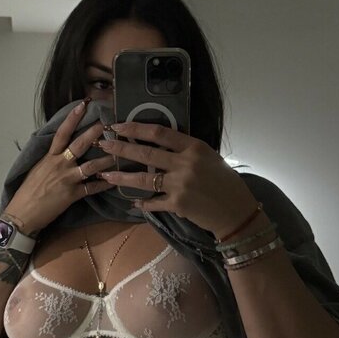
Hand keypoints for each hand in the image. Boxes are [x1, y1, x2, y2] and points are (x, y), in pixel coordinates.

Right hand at [6, 100, 116, 235]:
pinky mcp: (72, 195)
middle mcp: (59, 165)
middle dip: (94, 133)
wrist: (23, 213)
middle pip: (79, 145)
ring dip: (106, 159)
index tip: (82, 106)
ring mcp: (66, 179)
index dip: (72, 118)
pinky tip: (114, 181)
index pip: (62, 133)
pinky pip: (92, 188)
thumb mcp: (36, 169)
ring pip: (90, 166)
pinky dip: (103, 184)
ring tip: (119, 153)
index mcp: (49, 157)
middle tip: (108, 124)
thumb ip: (50, 159)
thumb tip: (59, 148)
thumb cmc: (28, 192)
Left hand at [97, 120, 254, 233]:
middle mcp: (185, 163)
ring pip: (143, 178)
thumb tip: (160, 144)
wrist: (236, 212)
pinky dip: (141, 202)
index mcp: (194, 147)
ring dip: (121, 176)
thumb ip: (186, 151)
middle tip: (103, 144)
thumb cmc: (225, 183)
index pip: (159, 133)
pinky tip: (132, 201)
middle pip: (145, 153)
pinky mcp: (176, 204)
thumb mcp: (209, 158)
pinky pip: (152, 202)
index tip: (118, 125)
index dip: (135, 128)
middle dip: (120, 147)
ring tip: (105, 173)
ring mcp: (179, 185)